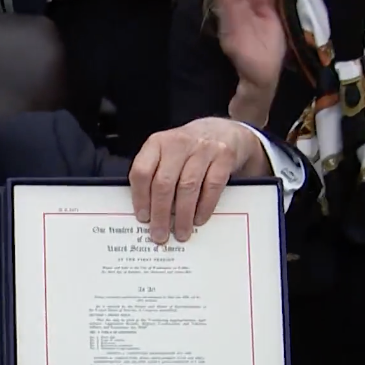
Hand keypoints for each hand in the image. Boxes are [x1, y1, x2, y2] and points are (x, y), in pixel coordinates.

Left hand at [129, 117, 267, 243]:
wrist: (224, 130)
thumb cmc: (188, 148)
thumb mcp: (167, 152)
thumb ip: (154, 173)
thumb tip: (147, 211)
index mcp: (157, 143)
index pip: (142, 171)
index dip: (140, 198)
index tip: (142, 218)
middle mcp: (178, 143)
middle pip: (164, 183)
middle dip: (161, 214)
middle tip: (160, 234)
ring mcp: (203, 148)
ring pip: (188, 187)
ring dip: (183, 215)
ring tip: (181, 233)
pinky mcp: (224, 157)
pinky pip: (212, 186)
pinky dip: (204, 207)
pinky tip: (198, 219)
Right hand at [214, 0, 284, 93]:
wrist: (265, 75)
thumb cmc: (267, 48)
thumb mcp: (268, 18)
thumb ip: (261, 0)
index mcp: (245, 11)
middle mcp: (236, 18)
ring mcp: (233, 29)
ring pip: (229, 4)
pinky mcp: (233, 41)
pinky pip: (230, 22)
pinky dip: (228, 8)